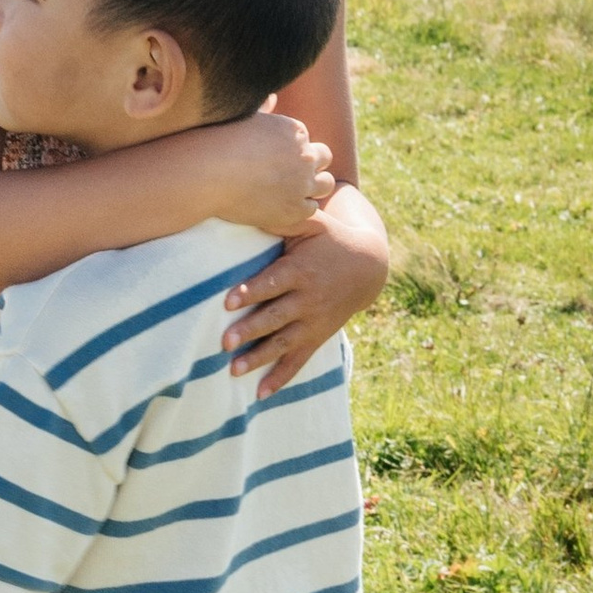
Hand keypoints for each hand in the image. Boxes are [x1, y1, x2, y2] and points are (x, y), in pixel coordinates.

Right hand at [204, 108, 337, 240]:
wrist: (208, 176)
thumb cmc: (219, 143)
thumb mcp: (243, 118)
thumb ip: (263, 108)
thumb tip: (273, 96)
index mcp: (294, 130)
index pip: (305, 139)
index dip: (293, 149)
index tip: (276, 158)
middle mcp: (304, 155)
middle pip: (324, 157)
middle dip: (311, 164)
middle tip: (291, 173)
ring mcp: (302, 184)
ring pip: (326, 184)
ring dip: (312, 186)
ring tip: (292, 191)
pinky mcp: (295, 210)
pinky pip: (312, 209)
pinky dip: (300, 208)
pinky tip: (283, 206)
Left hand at [222, 182, 390, 394]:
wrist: (368, 266)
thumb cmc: (329, 239)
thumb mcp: (312, 225)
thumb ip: (286, 219)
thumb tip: (252, 198)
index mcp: (301, 270)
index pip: (273, 283)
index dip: (251, 292)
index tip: (227, 302)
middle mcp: (307, 299)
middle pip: (275, 317)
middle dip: (250, 330)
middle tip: (224, 342)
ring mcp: (313, 321)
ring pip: (283, 343)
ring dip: (258, 357)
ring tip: (233, 370)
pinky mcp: (317, 336)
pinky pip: (298, 360)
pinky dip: (280, 378)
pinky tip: (260, 394)